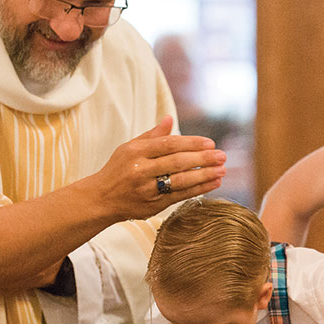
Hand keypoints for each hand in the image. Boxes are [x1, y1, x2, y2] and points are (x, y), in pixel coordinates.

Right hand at [93, 116, 227, 219]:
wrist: (100, 199)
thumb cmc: (118, 170)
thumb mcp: (129, 148)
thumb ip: (152, 135)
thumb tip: (169, 119)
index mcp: (135, 152)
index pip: (168, 145)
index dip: (191, 143)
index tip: (210, 143)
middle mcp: (140, 170)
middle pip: (177, 162)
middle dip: (202, 159)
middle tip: (222, 156)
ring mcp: (147, 189)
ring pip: (180, 181)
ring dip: (205, 175)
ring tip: (222, 170)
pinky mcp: (153, 205)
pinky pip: (180, 196)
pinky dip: (199, 189)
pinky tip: (213, 183)